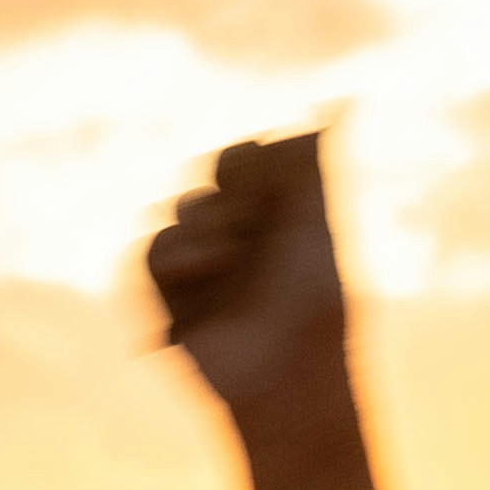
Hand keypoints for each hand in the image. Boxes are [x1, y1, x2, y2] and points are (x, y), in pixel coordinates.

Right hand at [145, 133, 349, 421]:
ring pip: (177, 210)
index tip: (271, 189)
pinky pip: (146, 252)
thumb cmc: (317, 314)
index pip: (244, 156)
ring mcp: (199, 265)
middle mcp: (235, 234)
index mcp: (274, 215)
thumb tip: (342, 104)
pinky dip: (171, 254)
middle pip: (208, 177)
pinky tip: (198, 268)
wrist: (289, 385)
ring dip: (201, 223)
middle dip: (228, 190)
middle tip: (252, 220)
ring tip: (227, 256)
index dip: (251, 162)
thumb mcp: (319, 234)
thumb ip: (315, 172)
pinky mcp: (167, 297)